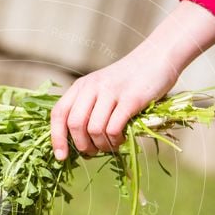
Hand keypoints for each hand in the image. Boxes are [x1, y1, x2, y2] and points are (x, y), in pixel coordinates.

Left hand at [50, 47, 177, 158]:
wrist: (157, 58)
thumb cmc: (129, 81)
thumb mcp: (101, 89)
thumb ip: (88, 108)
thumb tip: (79, 144)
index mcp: (81, 86)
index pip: (59, 113)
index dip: (57, 138)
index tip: (61, 157)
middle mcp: (92, 87)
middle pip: (75, 125)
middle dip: (82, 146)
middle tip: (93, 152)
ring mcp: (111, 92)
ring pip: (94, 130)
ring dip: (101, 145)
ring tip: (111, 145)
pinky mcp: (131, 99)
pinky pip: (113, 128)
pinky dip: (115, 140)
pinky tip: (121, 138)